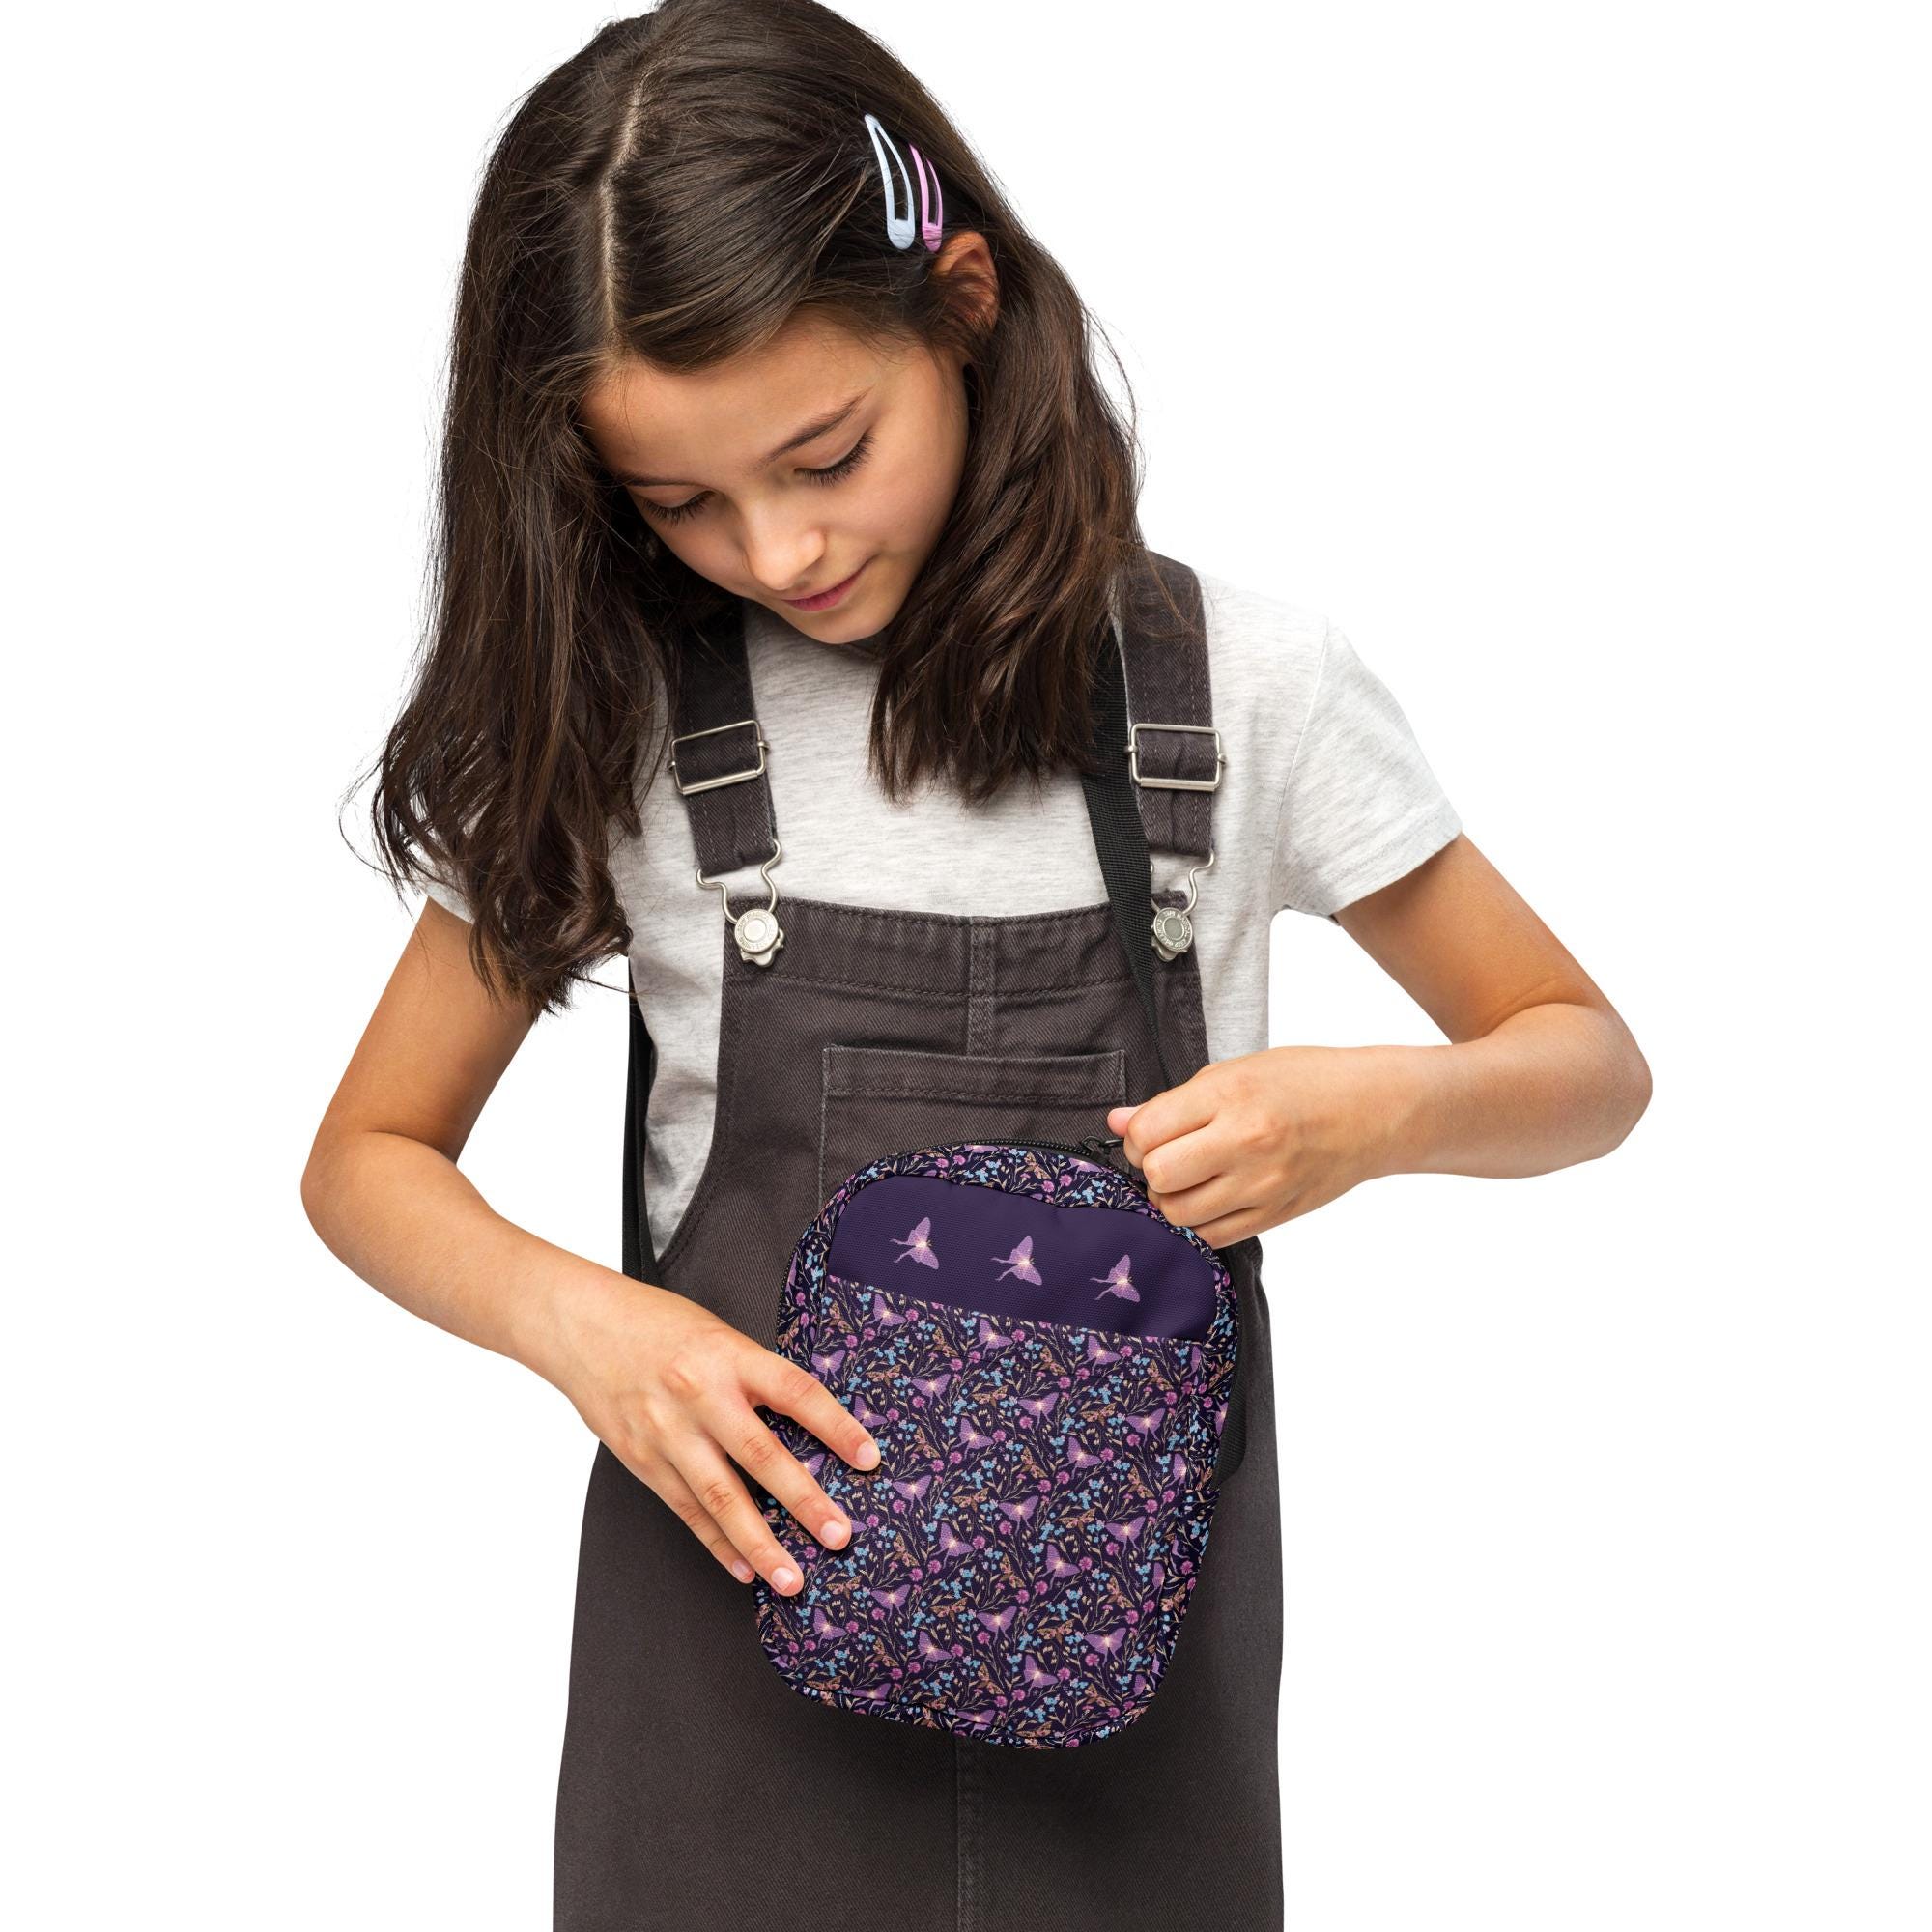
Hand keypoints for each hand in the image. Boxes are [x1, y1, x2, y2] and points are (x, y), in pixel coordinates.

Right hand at [533, 1265, 881, 1595]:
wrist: (581, 1325)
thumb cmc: (656, 1324)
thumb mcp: (718, 1335)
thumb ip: (755, 1377)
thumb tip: (806, 1428)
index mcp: (729, 1356)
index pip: (796, 1392)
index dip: (836, 1427)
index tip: (869, 1458)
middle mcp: (699, 1395)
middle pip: (761, 1455)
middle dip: (804, 1501)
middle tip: (839, 1535)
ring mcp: (667, 1432)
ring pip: (720, 1498)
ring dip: (759, 1543)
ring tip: (791, 1578)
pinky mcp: (640, 1459)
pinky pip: (686, 1510)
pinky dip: (716, 1544)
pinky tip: (744, 1570)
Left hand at [1106, 1045, 1402, 1243]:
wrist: (1372, 1111)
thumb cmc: (1303, 1081)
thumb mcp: (1234, 1072)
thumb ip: (1173, 1102)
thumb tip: (1117, 1122)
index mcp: (1232, 1097)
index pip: (1148, 1131)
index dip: (1136, 1134)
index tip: (1150, 1131)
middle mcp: (1247, 1143)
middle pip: (1159, 1175)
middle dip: (1150, 1167)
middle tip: (1166, 1155)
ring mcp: (1263, 1185)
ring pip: (1179, 1214)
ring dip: (1171, 1198)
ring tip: (1189, 1176)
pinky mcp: (1275, 1215)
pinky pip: (1211, 1237)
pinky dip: (1198, 1221)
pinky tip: (1210, 1197)